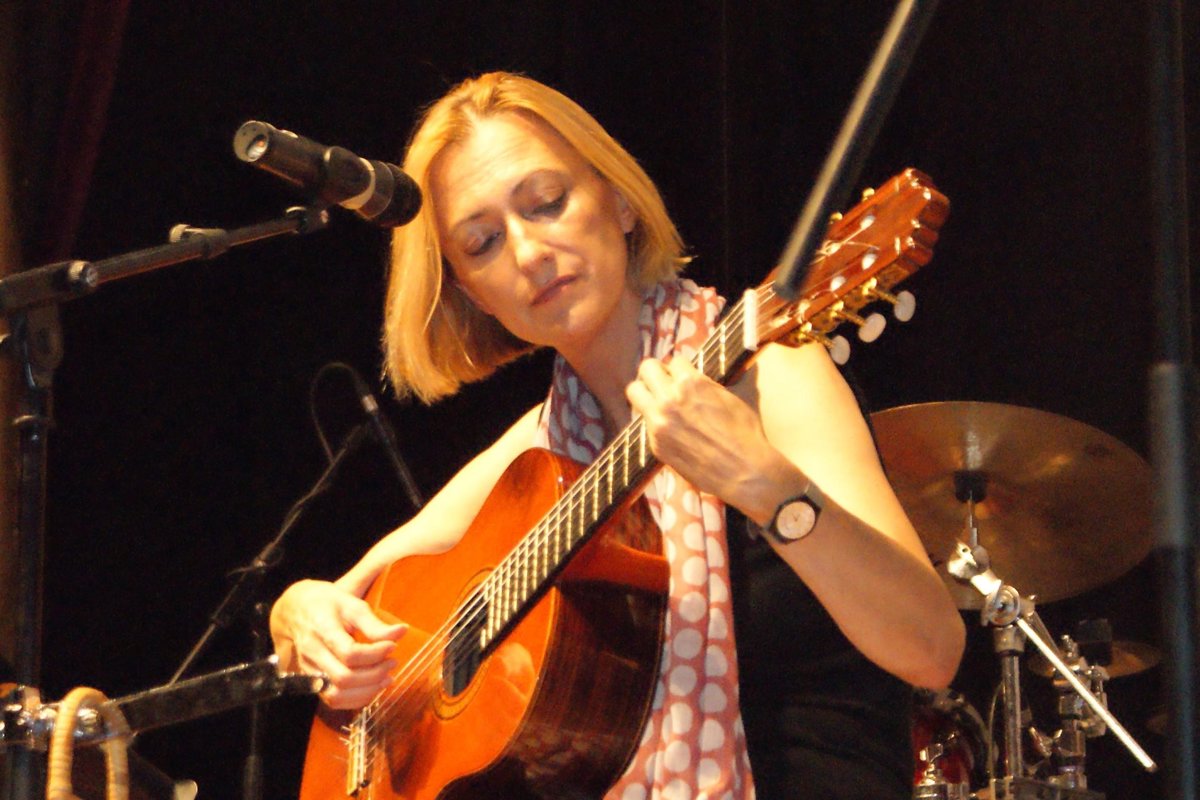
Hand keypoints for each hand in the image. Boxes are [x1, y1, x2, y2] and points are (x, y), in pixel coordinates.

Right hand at [270, 579, 406, 709]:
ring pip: (336, 695)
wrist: (295, 610)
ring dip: (367, 691)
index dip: (375, 654)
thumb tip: (402, 632)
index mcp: (322, 629)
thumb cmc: (328, 604)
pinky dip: (356, 699)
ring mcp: (309, 670)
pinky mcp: (312, 680)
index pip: (349, 653)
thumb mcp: (352, 604)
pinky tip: (373, 687)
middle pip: (343, 678)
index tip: (392, 646)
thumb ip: (375, 623)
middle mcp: (312, 653)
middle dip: (374, 675)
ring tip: (387, 678)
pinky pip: (333, 700)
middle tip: (392, 662)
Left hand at [625, 355, 792, 513]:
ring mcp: (659, 422)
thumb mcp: (728, 398)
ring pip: (635, 392)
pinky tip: (670, 429)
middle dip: (656, 373)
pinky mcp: (655, 444)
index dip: (681, 370)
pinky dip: (654, 420)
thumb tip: (691, 379)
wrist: (744, 472)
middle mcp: (670, 399)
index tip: (684, 378)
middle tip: (664, 383)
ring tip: (659, 402)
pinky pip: (645, 421)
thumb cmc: (744, 434)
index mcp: (691, 383)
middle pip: (647, 368)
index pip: (675, 361)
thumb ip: (704, 385)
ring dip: (646, 392)